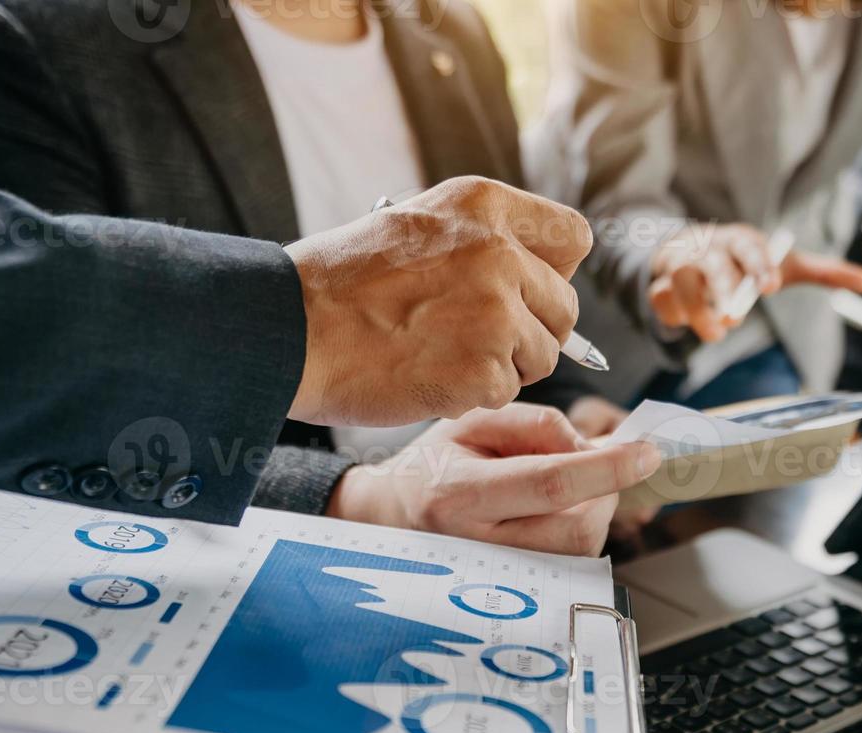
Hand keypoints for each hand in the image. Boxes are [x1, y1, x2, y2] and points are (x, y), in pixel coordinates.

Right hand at [284, 177, 592, 426]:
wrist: (288, 330)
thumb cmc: (337, 286)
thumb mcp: (413, 226)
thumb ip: (479, 240)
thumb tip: (534, 276)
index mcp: (483, 206)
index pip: (572, 237)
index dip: (552, 273)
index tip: (526, 292)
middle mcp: (499, 252)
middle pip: (565, 307)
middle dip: (531, 332)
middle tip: (476, 341)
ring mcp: (495, 313)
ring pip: (543, 355)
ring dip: (504, 367)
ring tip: (443, 357)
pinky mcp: (484, 369)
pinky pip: (507, 392)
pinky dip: (473, 396)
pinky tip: (428, 378)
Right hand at [325, 403, 660, 556]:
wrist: (389, 519)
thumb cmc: (433, 465)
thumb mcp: (471, 420)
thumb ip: (533, 424)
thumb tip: (587, 449)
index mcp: (460, 491)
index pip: (550, 483)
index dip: (606, 469)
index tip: (647, 452)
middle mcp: (476, 544)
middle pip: (576, 527)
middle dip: (602, 492)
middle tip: (591, 466)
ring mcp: (493, 578)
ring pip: (579, 552)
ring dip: (592, 514)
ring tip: (557, 491)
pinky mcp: (511, 595)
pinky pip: (569, 566)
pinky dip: (577, 533)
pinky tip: (552, 516)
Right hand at [649, 222, 861, 340]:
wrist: (693, 248)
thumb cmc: (746, 260)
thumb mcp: (784, 263)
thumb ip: (823, 273)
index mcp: (740, 238)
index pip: (749, 247)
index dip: (758, 266)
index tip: (771, 287)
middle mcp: (707, 246)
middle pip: (711, 262)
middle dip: (723, 288)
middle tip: (736, 319)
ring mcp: (679, 263)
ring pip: (678, 280)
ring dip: (695, 308)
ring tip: (716, 334)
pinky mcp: (659, 283)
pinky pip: (659, 297)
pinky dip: (671, 312)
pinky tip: (684, 322)